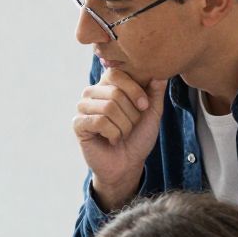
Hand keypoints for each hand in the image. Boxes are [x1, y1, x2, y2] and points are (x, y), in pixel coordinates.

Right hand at [73, 67, 167, 209]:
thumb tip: (159, 72)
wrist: (128, 164)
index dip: (134, 90)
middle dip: (131, 114)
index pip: (117, 73)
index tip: (144, 106)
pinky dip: (113, 134)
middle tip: (131, 127)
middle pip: (115, 93)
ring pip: (108, 108)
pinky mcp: (78, 124)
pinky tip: (111, 140)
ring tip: (122, 134)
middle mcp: (93, 92)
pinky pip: (99, 122)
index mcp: (108, 84)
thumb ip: (155, 91)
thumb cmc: (138, 136)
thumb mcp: (152, 111)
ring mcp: (83, 108)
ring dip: (123, 126)